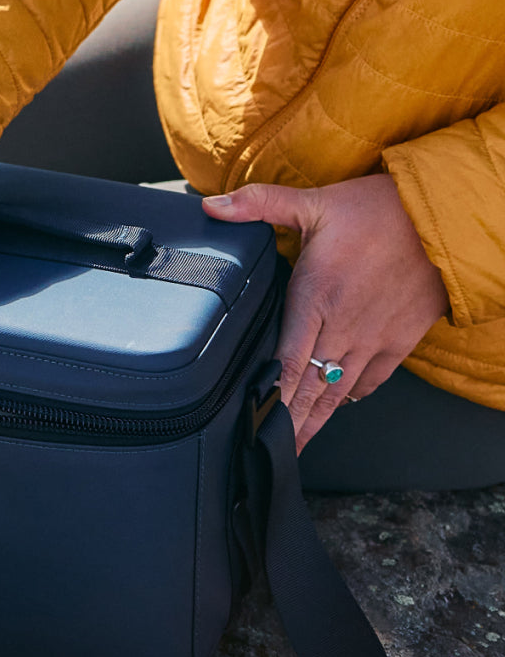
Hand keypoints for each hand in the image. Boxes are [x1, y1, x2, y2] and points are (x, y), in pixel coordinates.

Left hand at [202, 175, 449, 451]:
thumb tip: (211, 207)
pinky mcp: (399, 340)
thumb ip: (259, 204)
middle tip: (269, 453)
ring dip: (315, 421)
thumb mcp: (313, 202)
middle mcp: (344, 327)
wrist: (445, 214)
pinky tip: (336, 409)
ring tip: (296, 448)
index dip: (271, 399)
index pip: (286, 362)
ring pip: (337, 392)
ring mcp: (373, 338)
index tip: (254, 426)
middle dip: (288, 425)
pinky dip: (351, 398)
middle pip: (309, 389)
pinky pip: (371, 380)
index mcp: (316, 298)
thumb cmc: (378, 209)